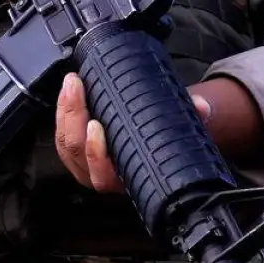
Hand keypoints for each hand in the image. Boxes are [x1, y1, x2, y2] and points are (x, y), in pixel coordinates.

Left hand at [54, 72, 213, 193]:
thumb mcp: (181, 132)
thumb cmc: (166, 142)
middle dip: (73, 117)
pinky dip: (63, 111)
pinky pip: (62, 134)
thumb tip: (201, 108)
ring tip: (72, 83)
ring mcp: (85, 164)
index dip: (96, 154)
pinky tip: (69, 89)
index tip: (96, 126)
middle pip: (76, 152)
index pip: (103, 175)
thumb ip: (192, 119)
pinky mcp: (76, 150)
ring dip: (65, 111)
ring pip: (65, 143)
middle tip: (77, 88)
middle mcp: (102, 176)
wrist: (160, 144)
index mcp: (125, 179)